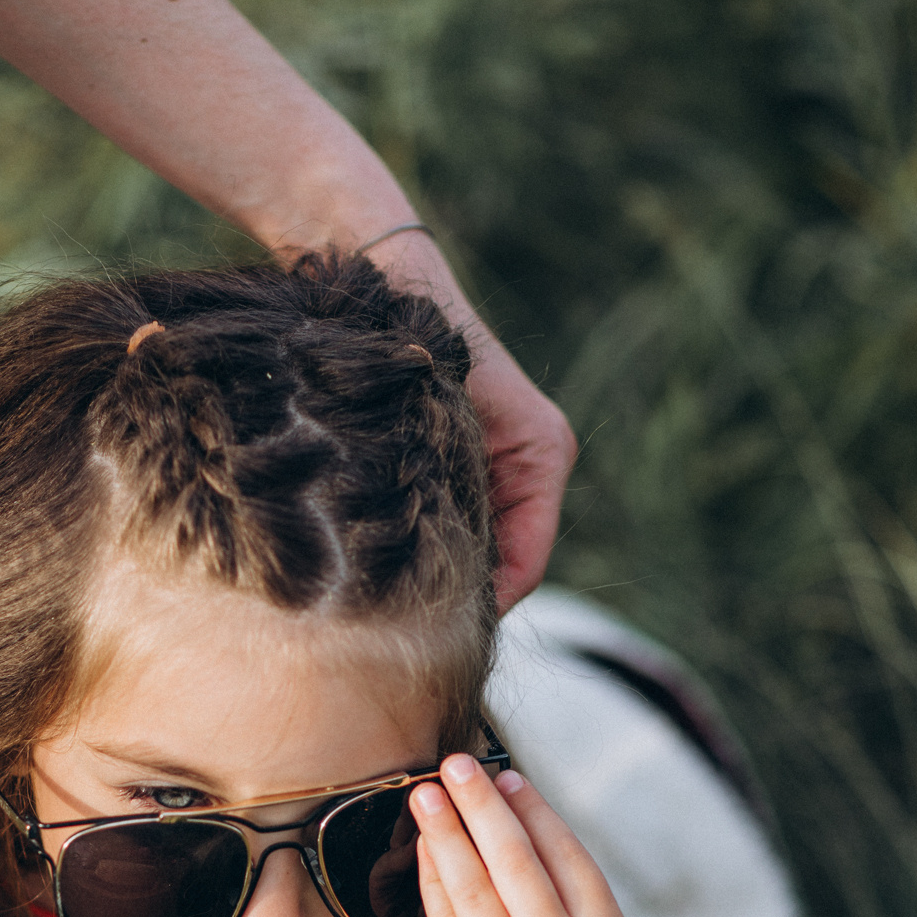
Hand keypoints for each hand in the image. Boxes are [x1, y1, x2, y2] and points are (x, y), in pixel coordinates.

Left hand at [357, 230, 574, 609]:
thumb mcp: (438, 427)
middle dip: (459, 597)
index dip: (484, 609)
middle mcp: (530, 465)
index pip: (527, 566)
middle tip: (399, 632)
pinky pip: (453, 526)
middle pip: (504, 565)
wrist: (374, 277)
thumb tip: (453, 590)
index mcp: (543, 455)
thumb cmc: (407, 340)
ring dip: (437, 573)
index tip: (432, 639)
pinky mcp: (461, 464)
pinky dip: (423, 546)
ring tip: (384, 600)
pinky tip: (378, 561)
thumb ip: (457, 502)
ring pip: (476, 549)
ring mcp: (496, 466)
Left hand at [411, 755, 632, 916]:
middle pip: (516, 863)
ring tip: (425, 794)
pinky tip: (421, 850)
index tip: (504, 774)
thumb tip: (513, 805)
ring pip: (473, 888)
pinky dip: (431, 880)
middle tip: (454, 762)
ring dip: (446, 833)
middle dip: (482, 805)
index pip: (567, 856)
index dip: (533, 810)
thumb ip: (563, 894)